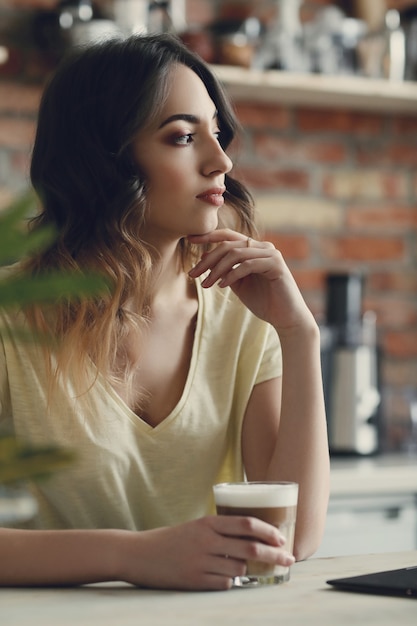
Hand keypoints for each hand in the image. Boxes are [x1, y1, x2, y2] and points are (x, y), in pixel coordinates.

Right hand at [121, 516, 293, 590]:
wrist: (139, 553)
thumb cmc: (171, 539)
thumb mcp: (196, 527)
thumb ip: (220, 530)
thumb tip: (252, 539)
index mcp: (208, 522)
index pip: (246, 523)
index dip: (268, 531)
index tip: (282, 538)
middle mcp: (207, 540)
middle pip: (250, 547)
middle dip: (274, 554)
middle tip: (288, 558)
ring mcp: (201, 561)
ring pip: (240, 567)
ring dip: (251, 569)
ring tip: (255, 569)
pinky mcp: (195, 580)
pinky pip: (225, 583)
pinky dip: (231, 581)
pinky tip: (228, 578)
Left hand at [188, 229, 314, 334]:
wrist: (285, 318)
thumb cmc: (263, 301)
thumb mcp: (237, 283)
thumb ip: (224, 270)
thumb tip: (203, 257)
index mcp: (254, 248)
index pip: (228, 236)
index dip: (208, 236)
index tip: (189, 240)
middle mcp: (263, 247)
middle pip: (228, 244)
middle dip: (207, 259)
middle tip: (192, 274)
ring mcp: (271, 254)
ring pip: (236, 253)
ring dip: (216, 269)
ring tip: (205, 284)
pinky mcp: (276, 264)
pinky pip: (248, 265)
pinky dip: (232, 274)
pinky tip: (222, 286)